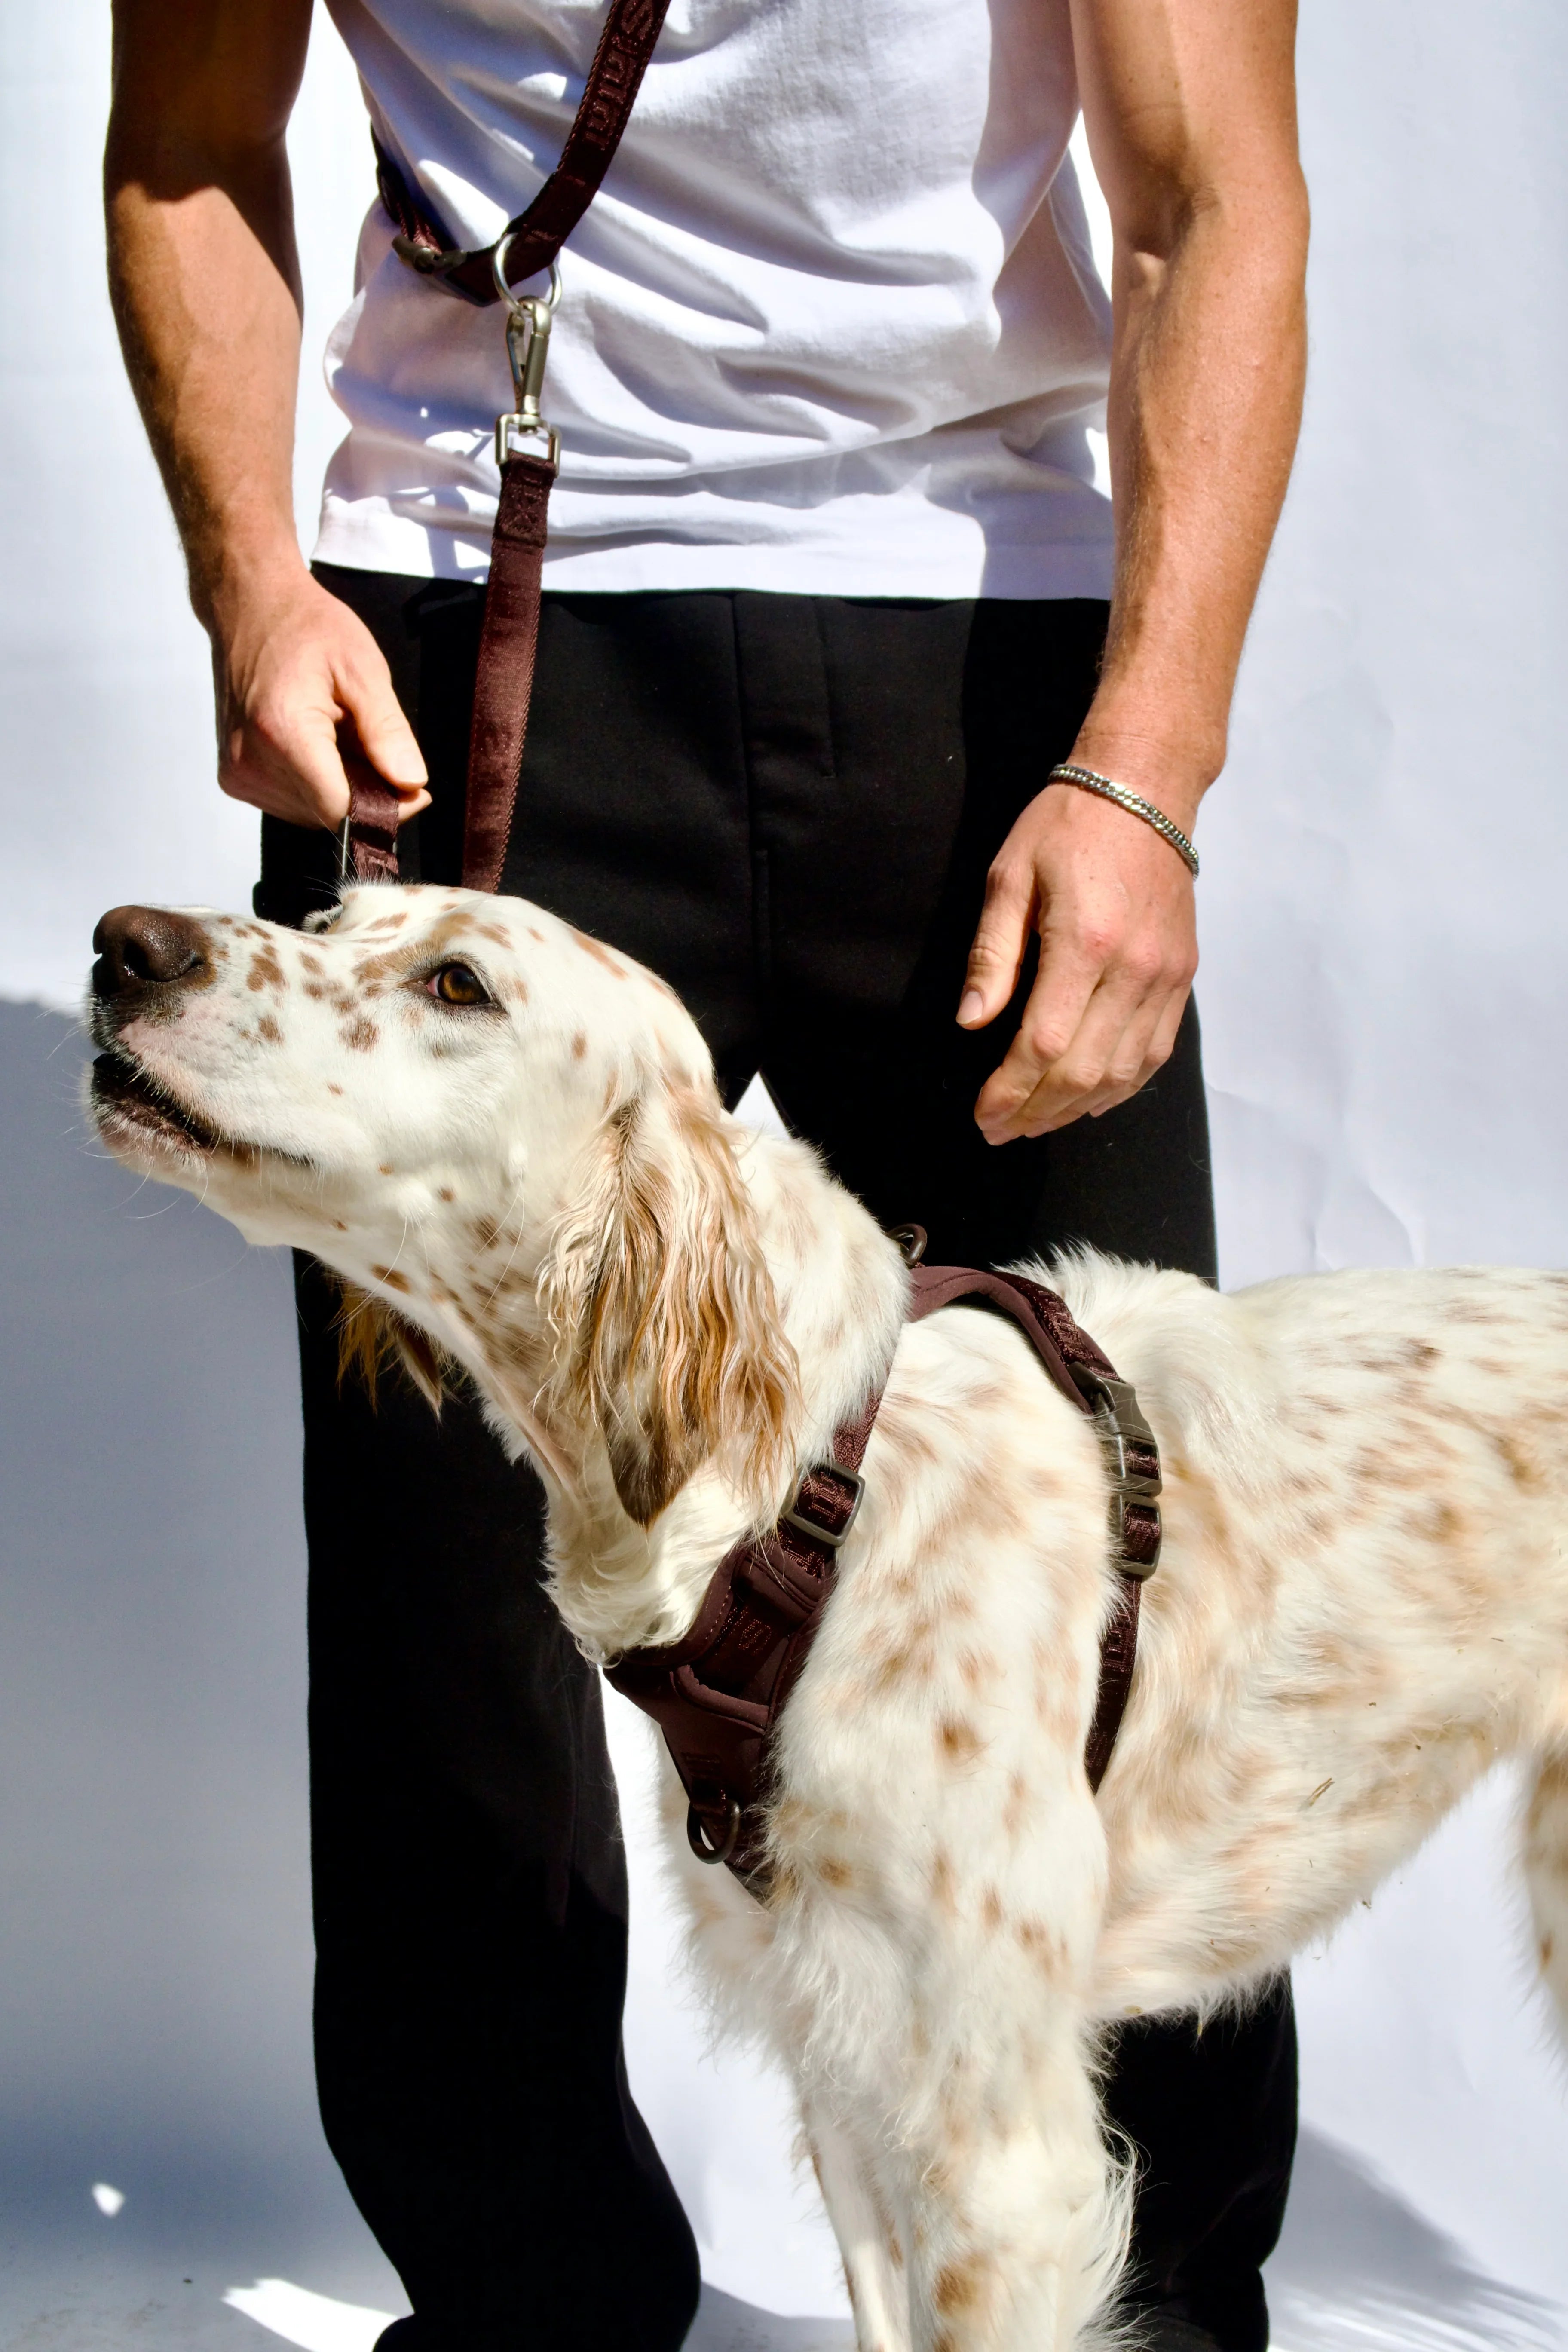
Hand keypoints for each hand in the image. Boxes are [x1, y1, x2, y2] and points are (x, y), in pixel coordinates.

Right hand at [209, 565, 429, 830]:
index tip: (414, 788)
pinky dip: (317, 783)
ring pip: (312, 813)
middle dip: (367, 796)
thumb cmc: (305, 627)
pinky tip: (322, 744)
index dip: (386, 809)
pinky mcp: (234, 775)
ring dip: (342, 789)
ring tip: (344, 737)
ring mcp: (237, 772)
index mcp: (282, 732)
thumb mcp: (362, 669)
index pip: (342, 811)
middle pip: (329, 815)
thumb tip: (412, 783)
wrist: (249, 605)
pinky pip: (291, 801)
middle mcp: (250, 761)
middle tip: (382, 750)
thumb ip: (387, 731)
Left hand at [958, 780, 1198, 1143]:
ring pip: (1123, 1072)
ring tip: (1035, 1122)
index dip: (1010, 1090)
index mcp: (1084, 942)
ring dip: (1076, 1108)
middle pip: (1084, 1071)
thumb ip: (991, 955)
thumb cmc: (1067, 827)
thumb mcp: (1009, 878)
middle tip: (1000, 1130)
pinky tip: (1088, 1100)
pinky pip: (1155, 1052)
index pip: (1044, 1044)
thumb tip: (971, 1021)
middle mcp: (1134, 967)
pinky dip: (1120, 1087)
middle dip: (1036, 1111)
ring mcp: (1166, 975)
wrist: (1144, 791)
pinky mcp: (1182, 976)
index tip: (983, 1114)